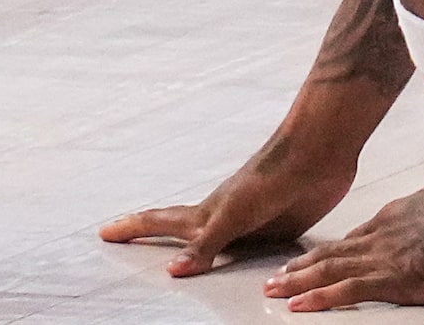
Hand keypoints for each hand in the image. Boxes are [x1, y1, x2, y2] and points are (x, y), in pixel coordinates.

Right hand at [99, 144, 357, 277]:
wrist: (319, 152)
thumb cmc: (274, 174)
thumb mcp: (235, 213)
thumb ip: (207, 243)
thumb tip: (174, 271)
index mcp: (207, 211)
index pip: (160, 221)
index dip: (133, 227)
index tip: (104, 231)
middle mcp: (223, 217)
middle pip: (178, 229)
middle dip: (149, 234)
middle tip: (123, 237)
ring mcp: (248, 222)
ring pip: (212, 241)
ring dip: (191, 249)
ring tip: (172, 258)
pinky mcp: (275, 228)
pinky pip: (247, 249)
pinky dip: (235, 259)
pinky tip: (239, 266)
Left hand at [263, 170, 423, 311]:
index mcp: (396, 218)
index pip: (353, 240)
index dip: (327, 252)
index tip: (306, 260)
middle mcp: (383, 236)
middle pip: (332, 253)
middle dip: (302, 268)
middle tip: (274, 278)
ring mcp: (387, 256)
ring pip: (330, 270)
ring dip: (299, 282)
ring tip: (273, 290)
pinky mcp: (396, 277)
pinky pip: (349, 289)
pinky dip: (320, 297)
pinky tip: (299, 304)